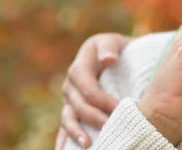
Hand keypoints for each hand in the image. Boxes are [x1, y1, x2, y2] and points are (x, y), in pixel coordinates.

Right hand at [57, 33, 131, 148]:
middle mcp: (70, 86)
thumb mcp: (111, 41)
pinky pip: (65, 126)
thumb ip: (109, 47)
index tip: (118, 108)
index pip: (88, 87)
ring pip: (68, 119)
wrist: (110, 54)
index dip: (101, 99)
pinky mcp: (71, 111)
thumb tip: (108, 59)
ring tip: (87, 145)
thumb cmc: (113, 48)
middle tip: (111, 128)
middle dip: (94, 118)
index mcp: (79, 68)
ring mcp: (69, 100)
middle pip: (78, 106)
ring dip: (76, 133)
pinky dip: (63, 140)